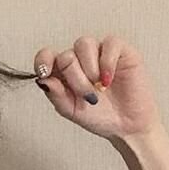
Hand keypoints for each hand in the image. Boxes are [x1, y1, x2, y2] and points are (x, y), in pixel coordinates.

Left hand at [33, 35, 162, 141]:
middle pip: (66, 56)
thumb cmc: (97, 115)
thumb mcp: (70, 109)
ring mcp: (98, 52)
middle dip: (75, 79)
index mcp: (62, 72)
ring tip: (100, 87)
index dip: (42, 61)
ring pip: (84, 44)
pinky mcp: (120, 50)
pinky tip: (109, 79)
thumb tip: (43, 79)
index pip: (46, 55)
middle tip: (88, 96)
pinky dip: (107, 62)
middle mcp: (78, 59)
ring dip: (89, 69)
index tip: (45, 73)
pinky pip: (109, 44)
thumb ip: (55, 94)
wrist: (126, 125)